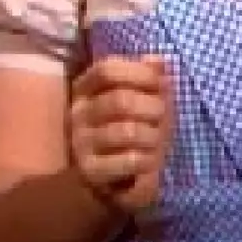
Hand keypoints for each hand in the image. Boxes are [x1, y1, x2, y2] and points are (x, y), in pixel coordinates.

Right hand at [67, 55, 173, 212]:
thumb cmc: (132, 130)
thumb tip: (160, 60)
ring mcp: (81, 143)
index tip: (160, 84)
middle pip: (121, 101)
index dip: (140, 73)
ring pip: (127, 132)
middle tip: (164, 118)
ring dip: (153, 136)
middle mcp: (78, 113)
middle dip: (154, 108)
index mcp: (86, 89)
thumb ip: (151, 78)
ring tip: (157, 141)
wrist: (111, 181)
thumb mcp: (144, 99)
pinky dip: (148, 160)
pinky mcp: (91, 171)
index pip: (107, 70)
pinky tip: (149, 162)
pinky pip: (130, 160)